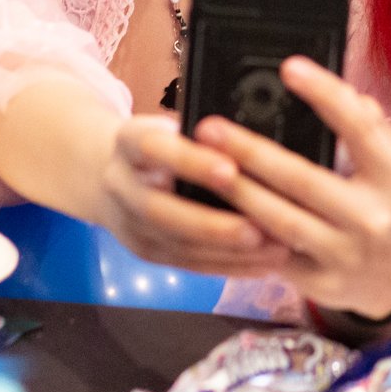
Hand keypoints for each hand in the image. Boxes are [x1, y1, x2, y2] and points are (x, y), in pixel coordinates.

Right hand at [100, 115, 294, 277]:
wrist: (117, 171)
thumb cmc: (165, 143)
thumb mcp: (175, 125)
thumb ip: (207, 136)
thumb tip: (258, 147)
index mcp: (129, 141)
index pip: (154, 149)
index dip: (190, 161)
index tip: (231, 169)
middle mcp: (120, 185)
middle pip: (158, 210)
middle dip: (209, 224)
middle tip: (257, 230)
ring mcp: (129, 224)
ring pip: (175, 244)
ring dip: (227, 251)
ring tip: (273, 249)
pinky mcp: (145, 251)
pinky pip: (187, 264)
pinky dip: (227, 266)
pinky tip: (262, 264)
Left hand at [192, 57, 390, 321]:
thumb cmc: (378, 207)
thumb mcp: (385, 168)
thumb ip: (367, 127)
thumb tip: (342, 89)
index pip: (360, 129)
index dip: (325, 95)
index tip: (289, 67)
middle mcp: (372, 218)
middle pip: (304, 180)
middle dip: (252, 151)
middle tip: (210, 127)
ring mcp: (344, 255)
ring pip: (280, 220)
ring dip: (238, 191)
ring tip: (203, 164)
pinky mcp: (318, 282)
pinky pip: (271, 254)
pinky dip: (241, 230)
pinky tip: (213, 208)